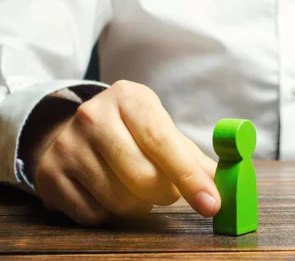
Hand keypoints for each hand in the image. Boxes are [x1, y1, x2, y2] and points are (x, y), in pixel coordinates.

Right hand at [33, 80, 218, 225]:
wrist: (73, 130)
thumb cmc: (131, 132)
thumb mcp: (161, 129)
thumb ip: (193, 157)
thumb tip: (225, 184)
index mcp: (130, 98)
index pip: (163, 142)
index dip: (190, 177)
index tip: (212, 203)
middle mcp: (93, 116)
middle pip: (142, 177)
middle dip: (165, 194)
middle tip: (166, 191)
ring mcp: (67, 145)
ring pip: (120, 201)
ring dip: (139, 205)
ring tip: (136, 187)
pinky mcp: (50, 175)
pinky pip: (94, 215)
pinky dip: (112, 214)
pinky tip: (110, 193)